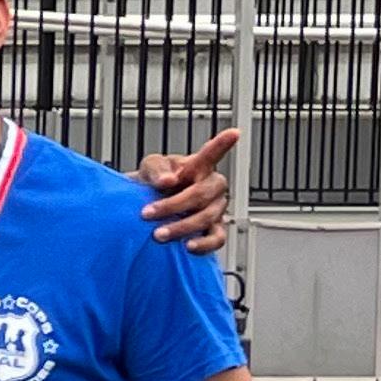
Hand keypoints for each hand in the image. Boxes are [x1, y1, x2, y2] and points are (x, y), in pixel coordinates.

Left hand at [136, 128, 239, 252]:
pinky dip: (204, 244)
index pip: (211, 153)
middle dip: (173, 206)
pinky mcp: (213, 229)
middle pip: (202, 194)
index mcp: (198, 167)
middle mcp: (211, 186)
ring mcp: (215, 208)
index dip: (222, 144)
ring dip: (181, 227)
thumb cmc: (153, 183)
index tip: (234, 133)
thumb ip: (157, 170)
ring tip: (158, 234)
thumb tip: (168, 181)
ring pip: (207, 217)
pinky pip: (217, 239)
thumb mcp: (149, 168)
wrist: (147, 208)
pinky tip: (188, 246)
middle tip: (147, 213)